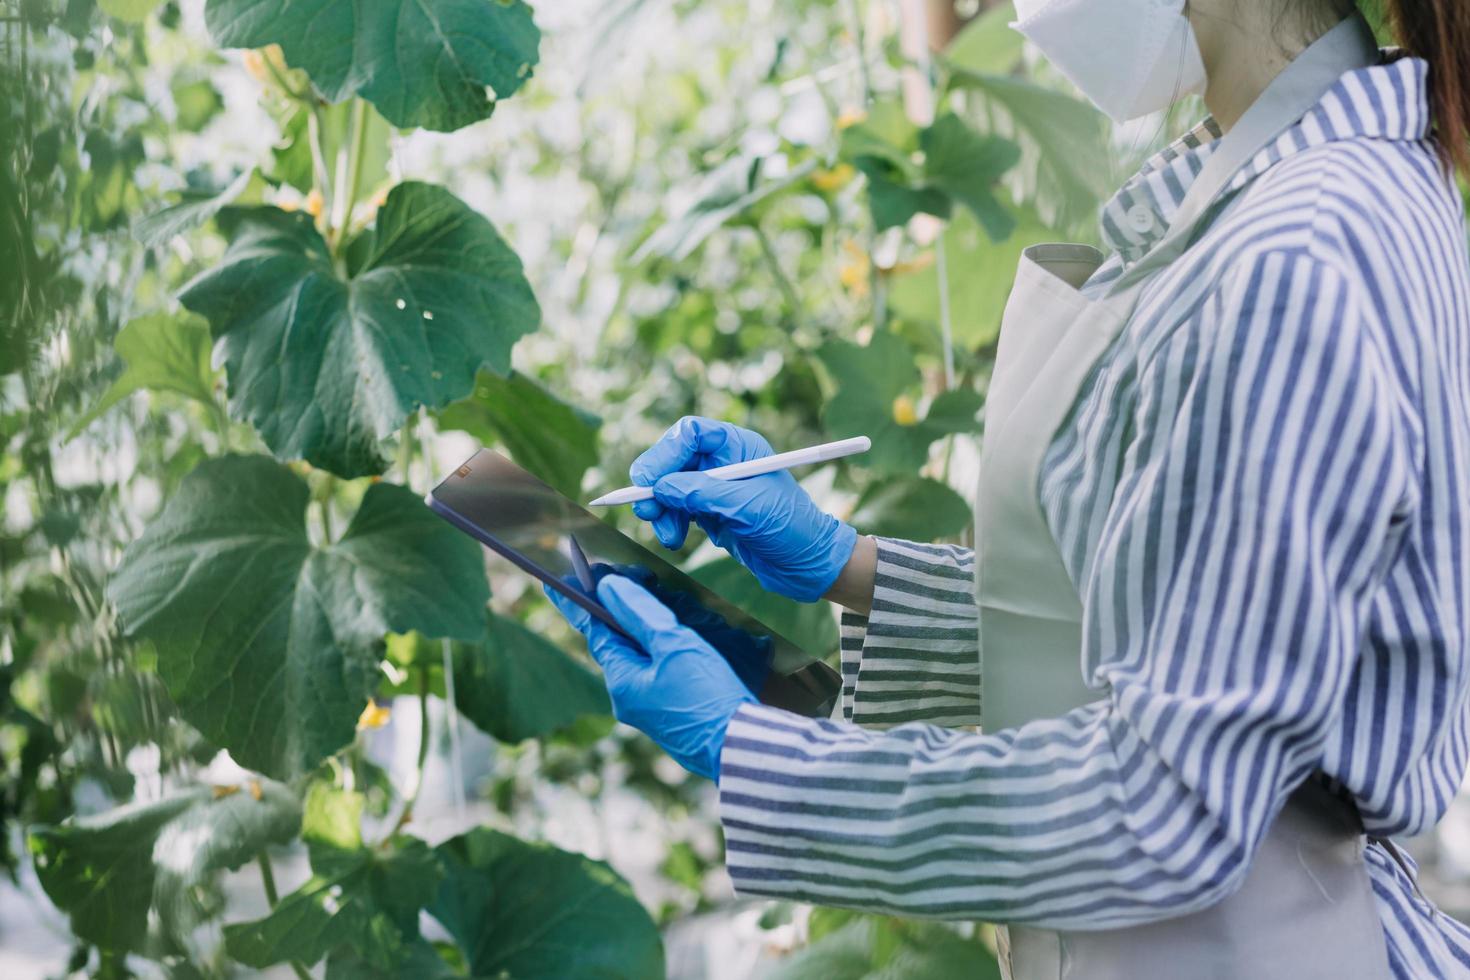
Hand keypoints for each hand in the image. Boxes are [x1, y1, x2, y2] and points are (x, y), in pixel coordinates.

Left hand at [544, 574, 755, 780]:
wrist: (740, 747)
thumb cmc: (707, 696)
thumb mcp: (674, 645)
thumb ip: (640, 614)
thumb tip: (609, 588)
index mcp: (622, 682)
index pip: (595, 632)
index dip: (581, 602)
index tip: (558, 582)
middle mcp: (628, 698)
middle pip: (617, 644)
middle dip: (618, 611)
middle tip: (616, 577)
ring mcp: (649, 709)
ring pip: (638, 658)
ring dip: (641, 628)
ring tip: (649, 598)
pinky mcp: (671, 714)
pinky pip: (655, 672)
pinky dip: (657, 648)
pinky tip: (673, 636)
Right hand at [630, 416, 857, 601]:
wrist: (807, 565)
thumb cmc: (789, 528)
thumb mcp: (745, 507)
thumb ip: (701, 493)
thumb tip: (660, 487)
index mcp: (738, 447)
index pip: (690, 434)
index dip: (665, 453)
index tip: (648, 480)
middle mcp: (724, 462)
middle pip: (673, 461)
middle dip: (656, 486)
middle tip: (645, 510)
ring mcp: (716, 487)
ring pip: (671, 488)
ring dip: (661, 511)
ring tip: (669, 537)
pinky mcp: (711, 512)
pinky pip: (677, 510)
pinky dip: (669, 523)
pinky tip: (674, 539)